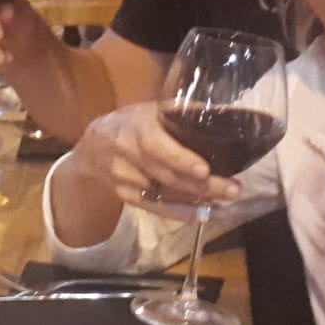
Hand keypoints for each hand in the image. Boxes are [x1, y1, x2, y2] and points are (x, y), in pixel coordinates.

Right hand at [72, 102, 235, 213]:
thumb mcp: (149, 110)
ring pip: (166, 194)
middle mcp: (129, 155)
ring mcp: (127, 180)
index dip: (180, 159)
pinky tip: (207, 215)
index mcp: (136, 127)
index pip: (156, 146)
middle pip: (167, 175)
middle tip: (234, 189)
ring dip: (199, 201)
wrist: (91, 148)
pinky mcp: (128, 198)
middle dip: (203, 185)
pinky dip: (183, 213)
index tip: (205, 170)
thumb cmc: (129, 123)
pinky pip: (158, 208)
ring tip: (229, 203)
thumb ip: (178, 111)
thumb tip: (219, 112)